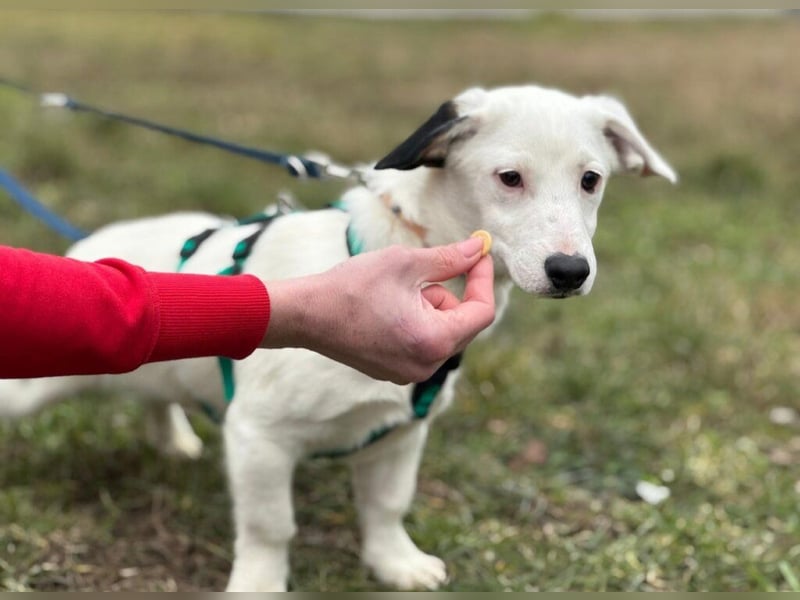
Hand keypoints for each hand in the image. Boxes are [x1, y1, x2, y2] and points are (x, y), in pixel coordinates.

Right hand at [261, 237, 494, 383]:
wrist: (306, 315)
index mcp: (433, 341)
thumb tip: (480, 247)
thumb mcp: (406, 263)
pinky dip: (415, 321)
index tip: (478, 254)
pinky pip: (422, 343)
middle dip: (448, 293)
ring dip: (429, 306)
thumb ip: (450, 258)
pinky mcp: (394, 372)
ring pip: (441, 332)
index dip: (483, 279)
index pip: (482, 312)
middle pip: (462, 323)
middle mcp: (426, 366)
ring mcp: (409, 373)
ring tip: (393, 292)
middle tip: (417, 273)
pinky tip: (385, 308)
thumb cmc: (352, 287)